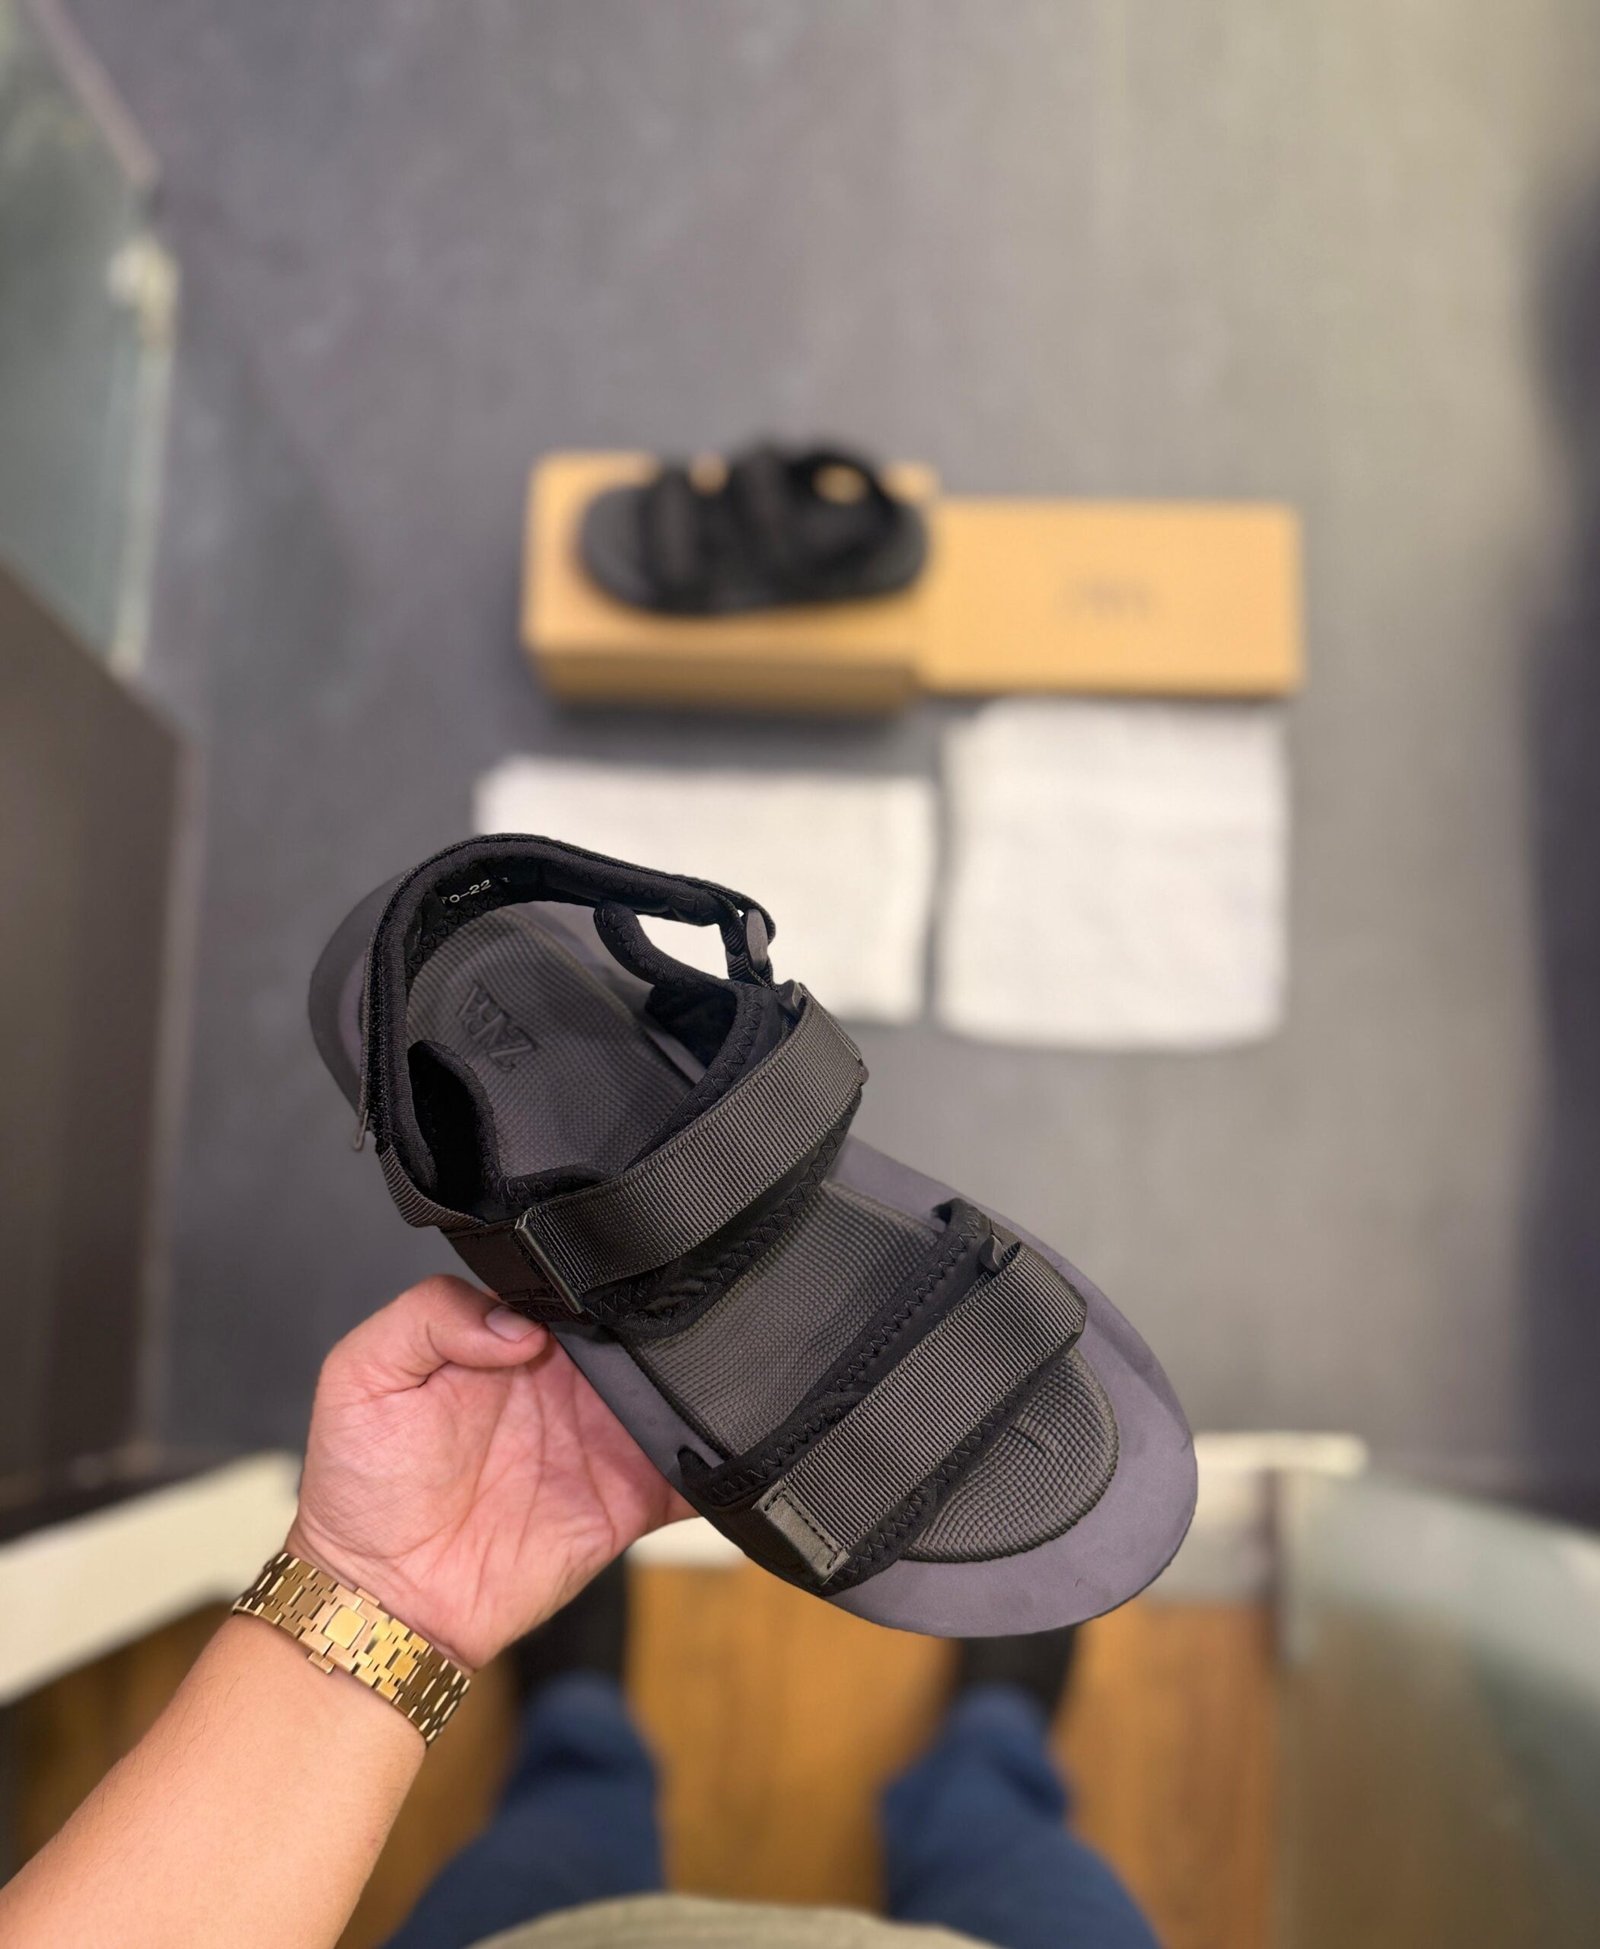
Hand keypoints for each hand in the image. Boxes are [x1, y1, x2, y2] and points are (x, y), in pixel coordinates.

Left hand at [287, 1276, 689, 1667]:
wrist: (383, 1601)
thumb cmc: (360, 1486)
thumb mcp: (361, 1374)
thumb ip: (430, 1317)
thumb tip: (520, 1323)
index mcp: (513, 1340)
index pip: (578, 1289)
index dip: (601, 1276)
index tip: (619, 1274)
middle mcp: (568, 1383)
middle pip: (641, 1333)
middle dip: (665, 1323)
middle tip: (680, 1318)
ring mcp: (604, 1441)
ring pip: (677, 1393)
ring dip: (701, 1382)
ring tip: (713, 1371)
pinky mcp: (629, 1502)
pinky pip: (693, 1477)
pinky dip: (722, 1462)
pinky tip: (735, 1442)